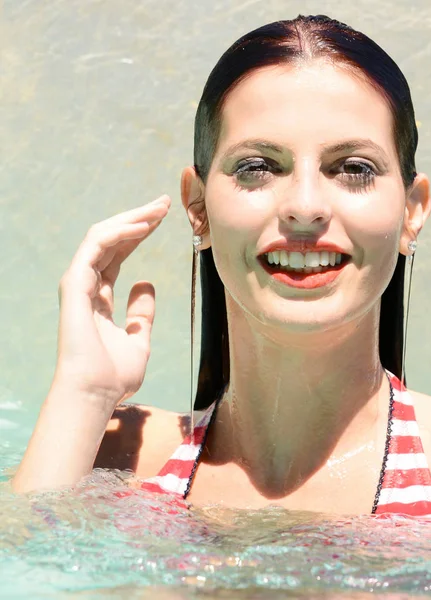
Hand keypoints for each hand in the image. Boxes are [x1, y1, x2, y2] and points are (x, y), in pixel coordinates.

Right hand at [55, 195, 171, 408]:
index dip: (139, 234)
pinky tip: (142, 226)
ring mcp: (78, 284)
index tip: (163, 219)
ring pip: (102, 237)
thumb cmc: (115, 375)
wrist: (97, 394)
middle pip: (112, 241)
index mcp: (99, 297)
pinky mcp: (74, 284)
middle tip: (165, 203)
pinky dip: (118, 233)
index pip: (119, 254)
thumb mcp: (138, 339)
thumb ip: (141, 313)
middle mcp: (87, 285)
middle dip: (138, 219)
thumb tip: (146, 284)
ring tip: (158, 208)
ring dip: (131, 219)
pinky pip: (96, 247)